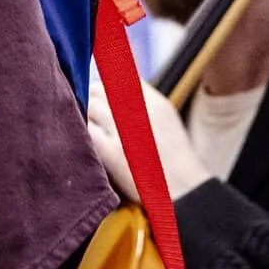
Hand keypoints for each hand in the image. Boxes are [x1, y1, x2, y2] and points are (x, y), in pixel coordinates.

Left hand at [86, 74, 207, 202]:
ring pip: (90, 106)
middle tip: (87, 110)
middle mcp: (139, 110)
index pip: (120, 76)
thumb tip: (121, 88)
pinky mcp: (112, 152)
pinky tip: (84, 141)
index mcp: (154, 101)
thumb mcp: (167, 121)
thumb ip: (145, 102)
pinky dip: (83, 132)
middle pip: (100, 89)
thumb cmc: (176, 161)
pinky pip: (87, 130)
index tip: (98, 90)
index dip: (104, 83)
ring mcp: (124, 130)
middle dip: (90, 98)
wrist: (185, 193)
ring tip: (84, 125)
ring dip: (84, 114)